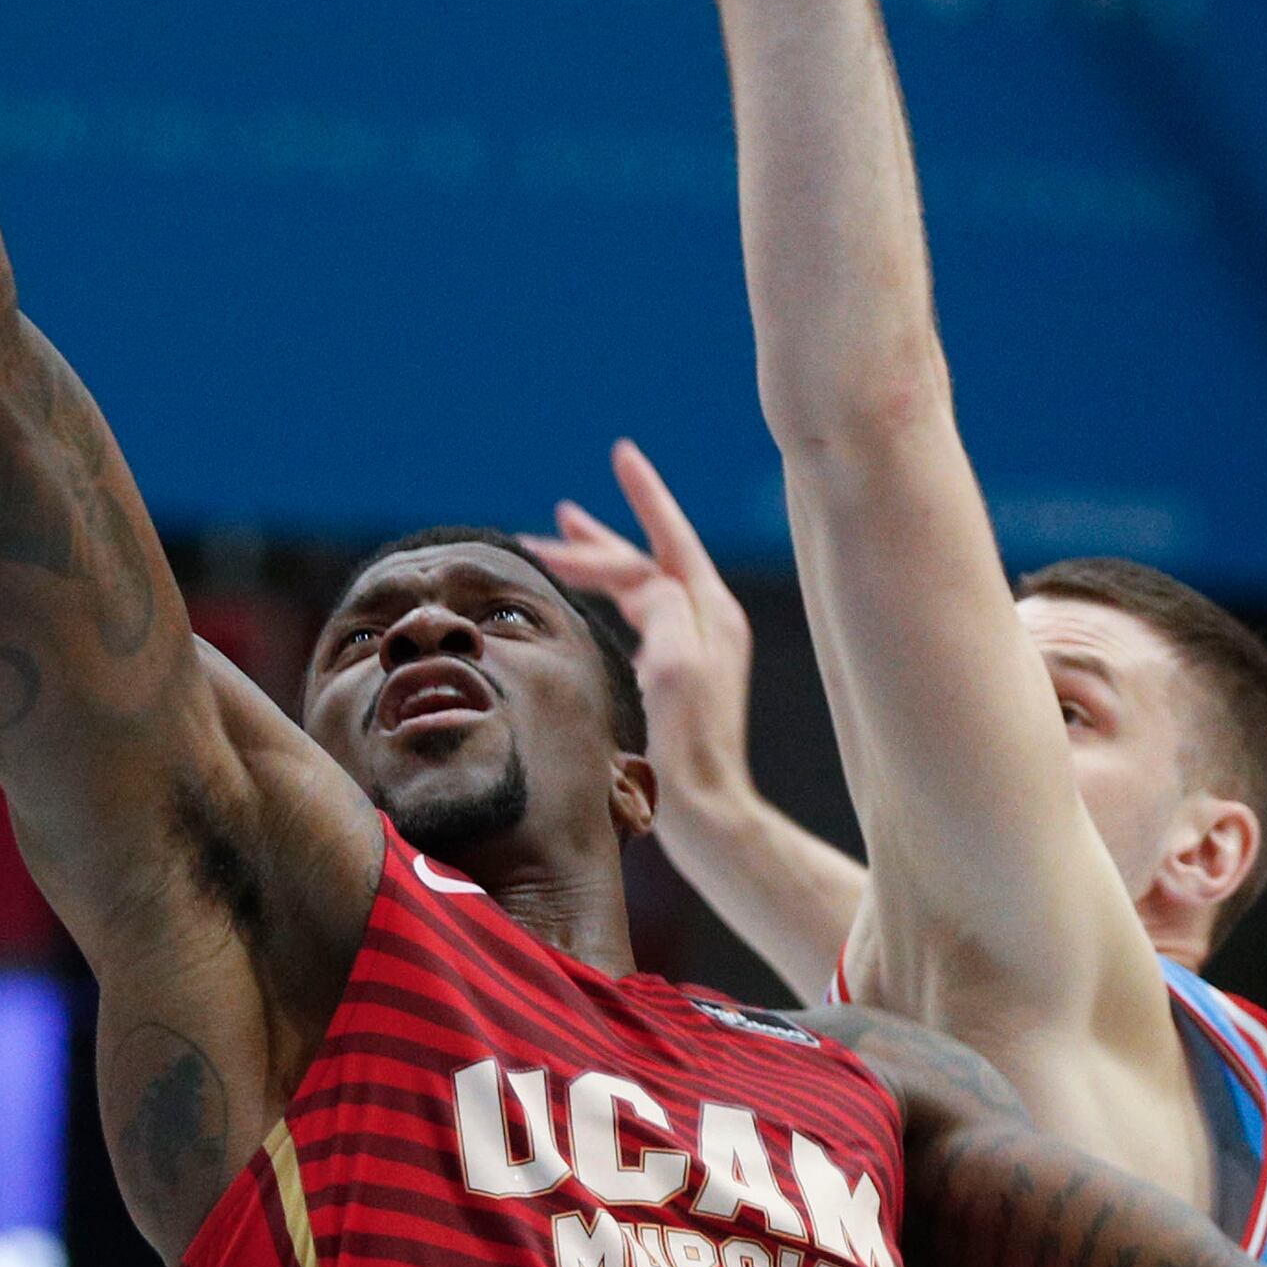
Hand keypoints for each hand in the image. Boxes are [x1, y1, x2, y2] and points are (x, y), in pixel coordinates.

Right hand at [526, 439, 757, 805]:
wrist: (706, 812)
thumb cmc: (691, 744)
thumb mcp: (676, 663)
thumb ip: (659, 607)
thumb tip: (638, 580)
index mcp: (709, 611)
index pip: (665, 539)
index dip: (643, 495)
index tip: (620, 455)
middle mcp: (706, 622)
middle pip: (647, 561)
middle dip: (601, 536)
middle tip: (557, 516)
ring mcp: (694, 649)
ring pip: (639, 587)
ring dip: (601, 564)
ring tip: (561, 543)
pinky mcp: (678, 676)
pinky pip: (637, 618)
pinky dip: (607, 599)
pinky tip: (590, 605)